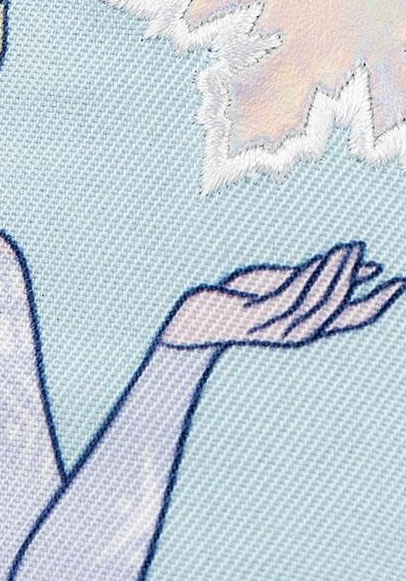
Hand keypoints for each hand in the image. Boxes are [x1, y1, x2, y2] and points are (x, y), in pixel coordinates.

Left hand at [161, 242, 405, 349]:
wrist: (196, 321)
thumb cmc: (239, 301)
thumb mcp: (282, 286)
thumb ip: (316, 275)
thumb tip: (358, 262)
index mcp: (307, 327)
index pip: (354, 318)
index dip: (380, 302)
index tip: (401, 283)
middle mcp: (297, 333)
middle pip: (338, 306)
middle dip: (354, 277)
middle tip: (363, 249)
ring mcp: (277, 328)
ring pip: (317, 301)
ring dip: (335, 272)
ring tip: (347, 247)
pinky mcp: (257, 318)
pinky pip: (291, 297)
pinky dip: (310, 277)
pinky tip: (320, 259)